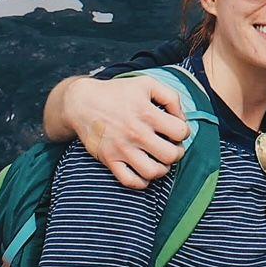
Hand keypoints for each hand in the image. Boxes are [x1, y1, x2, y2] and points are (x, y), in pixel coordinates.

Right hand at [74, 77, 191, 191]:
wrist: (82, 102)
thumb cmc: (117, 92)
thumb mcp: (147, 84)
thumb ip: (170, 97)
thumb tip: (182, 118)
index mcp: (147, 113)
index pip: (180, 132)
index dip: (183, 132)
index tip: (175, 131)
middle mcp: (136, 133)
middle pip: (170, 155)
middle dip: (176, 153)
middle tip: (170, 148)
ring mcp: (122, 149)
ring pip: (152, 172)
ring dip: (162, 169)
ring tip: (159, 160)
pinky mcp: (110, 160)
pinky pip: (130, 181)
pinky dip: (142, 181)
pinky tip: (144, 171)